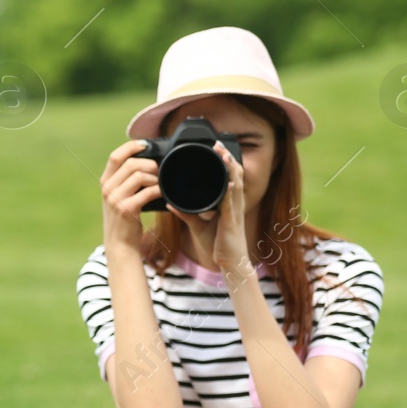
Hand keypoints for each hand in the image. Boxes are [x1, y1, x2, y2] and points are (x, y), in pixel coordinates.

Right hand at [99, 139, 157, 251]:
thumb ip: (125, 181)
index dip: (131, 146)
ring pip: (140, 175)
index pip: (115, 156)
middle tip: (159, 171)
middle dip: (150, 164)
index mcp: (105, 182)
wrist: (120, 245)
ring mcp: (115, 199)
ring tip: (160, 184)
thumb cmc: (124, 220)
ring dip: (155, 178)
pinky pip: (147, 192)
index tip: (145, 144)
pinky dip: (158, 191)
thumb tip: (146, 163)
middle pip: (131, 163)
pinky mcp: (126, 209)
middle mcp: (107, 188)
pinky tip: (162, 194)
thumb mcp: (118, 197)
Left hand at [169, 143, 248, 271]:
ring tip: (224, 154)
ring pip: (236, 186)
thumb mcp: (198, 226)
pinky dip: (232, 192)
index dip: (225, 162)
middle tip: (218, 144)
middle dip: (228, 158)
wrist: (230, 264)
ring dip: (231, 169)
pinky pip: (233, 204)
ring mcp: (235, 212)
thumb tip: (170, 204)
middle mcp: (234, 205)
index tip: (216, 148)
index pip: (229, 178)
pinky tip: (231, 182)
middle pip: (235, 176)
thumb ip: (185, 213)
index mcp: (228, 204)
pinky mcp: (232, 222)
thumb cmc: (218, 244)